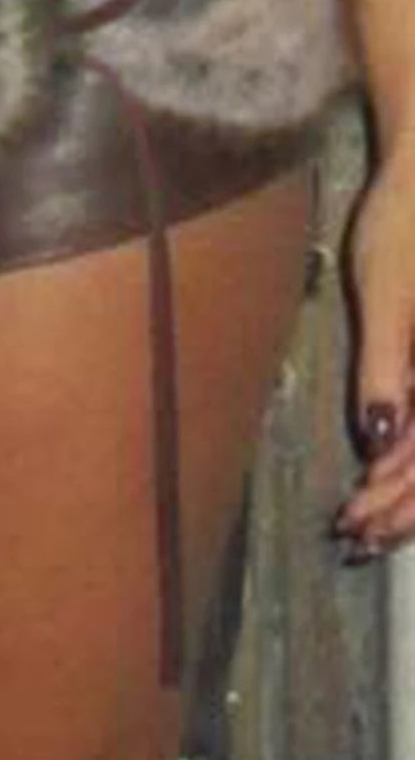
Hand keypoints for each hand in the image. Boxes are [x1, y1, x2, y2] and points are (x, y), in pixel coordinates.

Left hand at [334, 132, 414, 554]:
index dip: (401, 500)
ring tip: (364, 528)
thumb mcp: (388, 291)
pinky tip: (386, 474)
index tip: (355, 522)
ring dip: (411, 494)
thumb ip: (387, 368)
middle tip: (351, 538)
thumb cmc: (407, 222)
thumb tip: (382, 441)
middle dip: (404, 509)